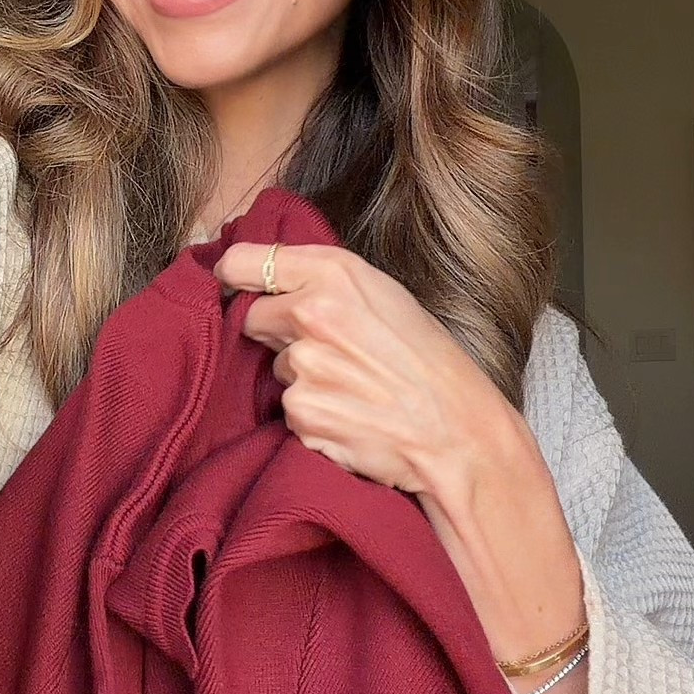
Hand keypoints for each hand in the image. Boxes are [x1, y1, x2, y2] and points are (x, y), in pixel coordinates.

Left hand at [212, 240, 515, 499]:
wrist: (458, 431)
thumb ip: (326, 282)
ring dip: (302, 378)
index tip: (237, 286)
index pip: (243, 262)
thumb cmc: (429, 362)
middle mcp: (312, 313)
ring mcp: (303, 366)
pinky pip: (289, 409)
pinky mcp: (301, 413)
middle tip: (329, 350)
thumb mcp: (385, 296)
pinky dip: (312, 415)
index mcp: (335, 273)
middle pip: (253, 317)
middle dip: (278, 332)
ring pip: (276, 367)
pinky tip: (350, 415)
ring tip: (353, 387)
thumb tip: (270, 283)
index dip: (235, 276)